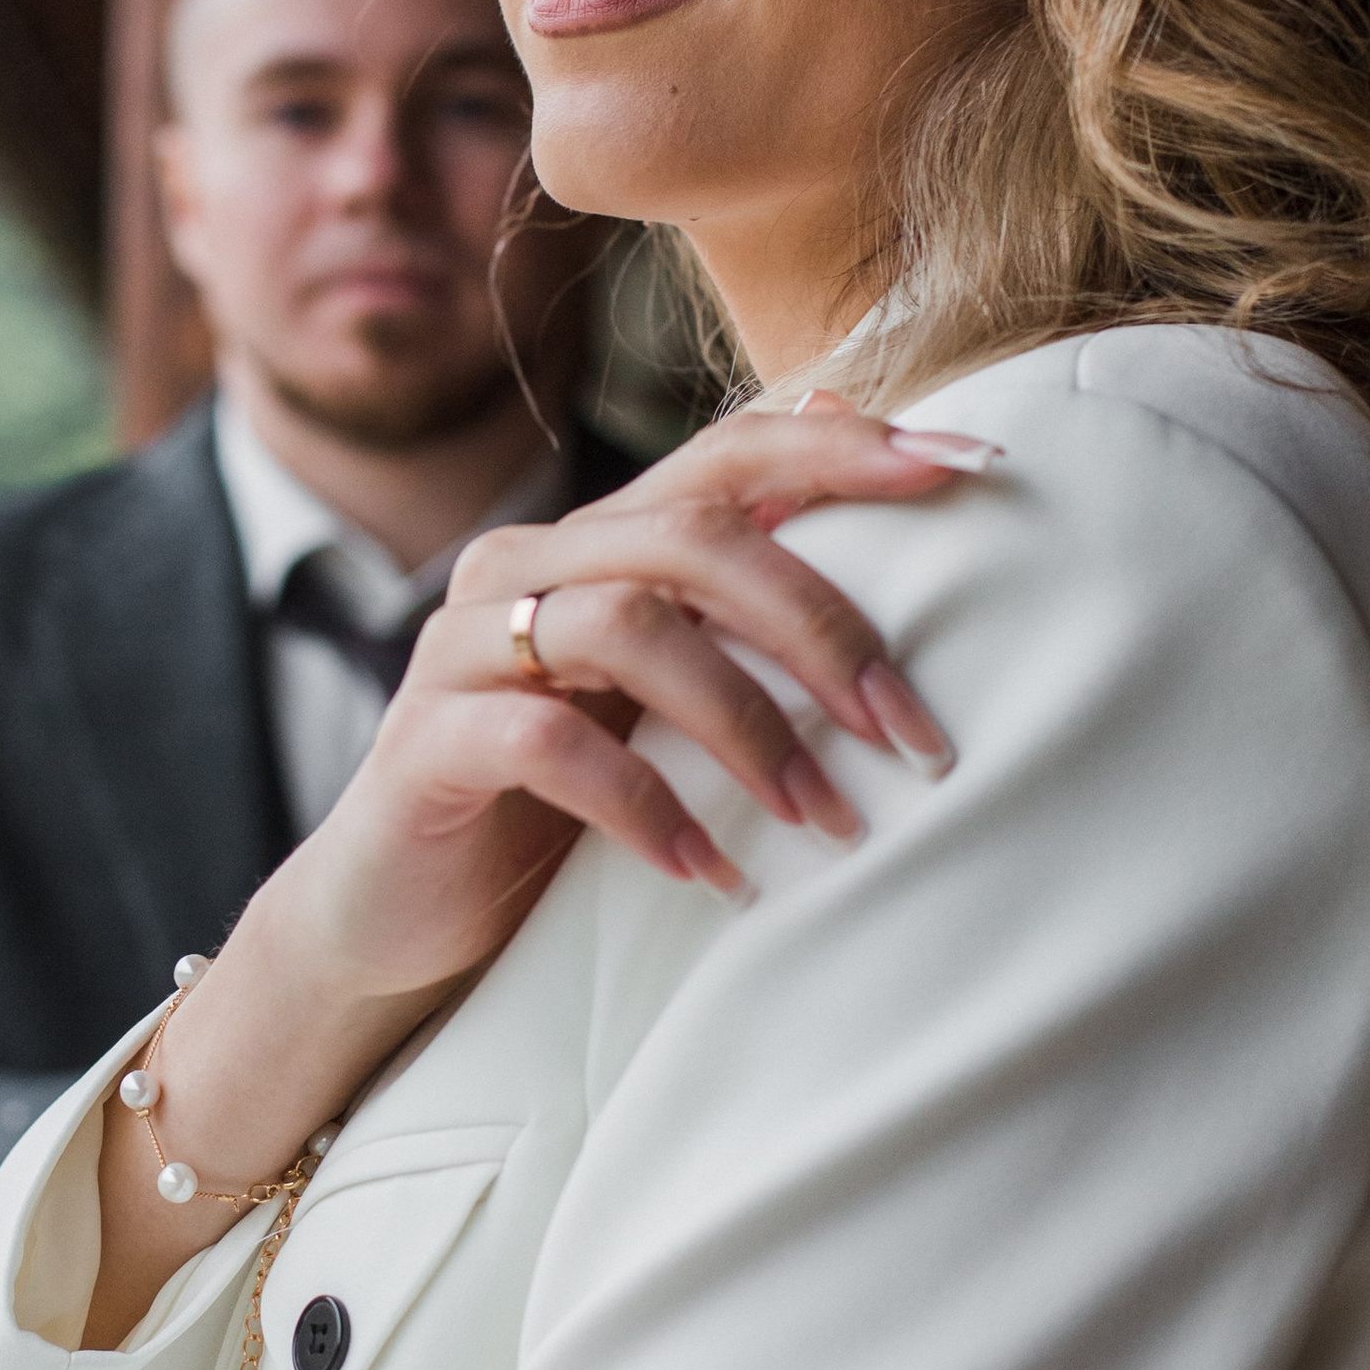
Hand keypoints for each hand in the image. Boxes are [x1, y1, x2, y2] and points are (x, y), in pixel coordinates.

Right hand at [80, 402, 985, 1347]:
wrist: (394, 922)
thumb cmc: (553, 809)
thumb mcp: (660, 701)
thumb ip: (733, 601)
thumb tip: (846, 455)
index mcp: (594, 542)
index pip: (729, 454)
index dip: (850, 447)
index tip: (974, 463)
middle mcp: (526, 568)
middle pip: (694, 536)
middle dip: (822, 626)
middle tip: (912, 733)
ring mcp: (464, 648)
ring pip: (629, 626)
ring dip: (749, 726)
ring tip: (826, 818)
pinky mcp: (427, 742)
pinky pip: (547, 741)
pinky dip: (646, 804)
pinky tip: (711, 870)